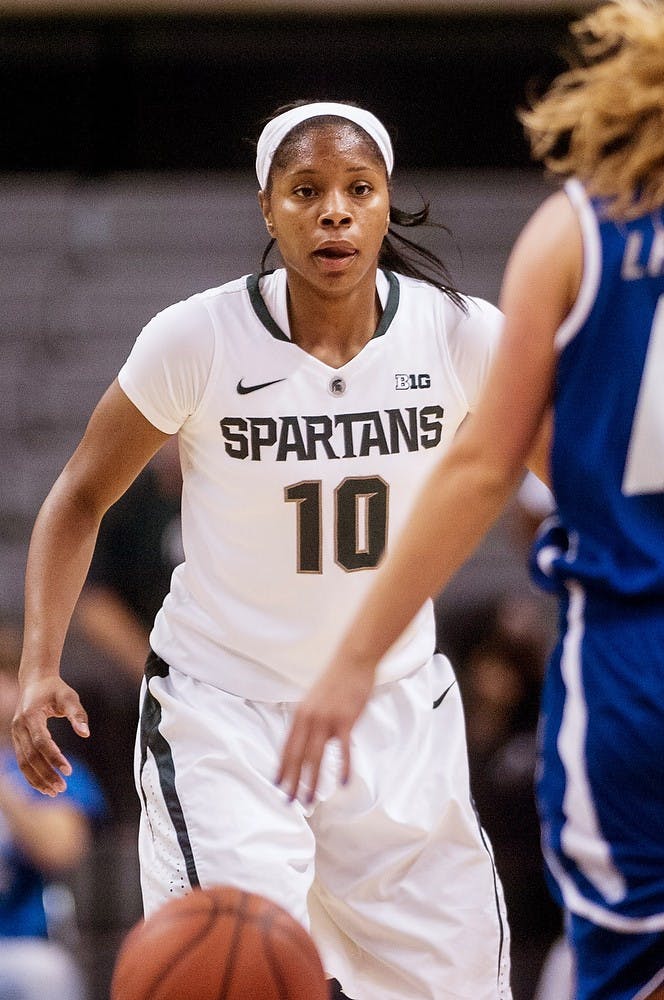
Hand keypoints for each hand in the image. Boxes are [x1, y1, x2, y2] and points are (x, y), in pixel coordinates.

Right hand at [11, 676, 88, 795]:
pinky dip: (31, 775)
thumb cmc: (55, 689)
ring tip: (54, 792)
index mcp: (31, 716)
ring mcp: (15, 734)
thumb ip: (77, 714)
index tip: (69, 770)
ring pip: (23, 762)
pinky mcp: (17, 739)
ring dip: (37, 779)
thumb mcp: (69, 696)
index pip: (41, 742)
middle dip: (45, 774)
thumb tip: (86, 734)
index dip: (54, 757)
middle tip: (62, 787)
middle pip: (30, 757)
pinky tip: (44, 786)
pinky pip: (22, 761)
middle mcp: (19, 727)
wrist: (35, 681)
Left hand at [276, 655, 375, 802]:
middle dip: (292, 782)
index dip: (282, 768)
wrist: (353, 660)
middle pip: (297, 757)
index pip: (287, 747)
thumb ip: (311, 720)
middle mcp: (309, 719)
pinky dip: (343, 768)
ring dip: (312, 782)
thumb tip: (310, 740)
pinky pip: (343, 749)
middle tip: (290, 802)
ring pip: (315, 757)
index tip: (278, 786)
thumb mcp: (315, 699)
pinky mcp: (346, 720)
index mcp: (300, 714)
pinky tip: (343, 783)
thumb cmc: (336, 680)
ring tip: (310, 800)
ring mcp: (327, 720)